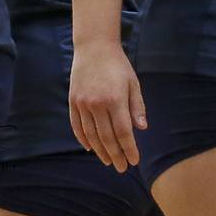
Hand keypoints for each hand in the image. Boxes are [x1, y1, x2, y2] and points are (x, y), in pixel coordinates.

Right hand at [69, 39, 145, 172]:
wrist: (94, 48)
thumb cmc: (118, 66)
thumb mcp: (133, 83)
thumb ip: (137, 106)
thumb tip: (142, 128)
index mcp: (115, 99)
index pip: (123, 131)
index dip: (129, 148)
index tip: (134, 161)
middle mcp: (97, 104)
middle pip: (107, 137)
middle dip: (116, 155)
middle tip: (122, 167)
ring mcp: (83, 104)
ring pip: (91, 135)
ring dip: (100, 151)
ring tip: (109, 161)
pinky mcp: (73, 102)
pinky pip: (77, 126)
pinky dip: (84, 139)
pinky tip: (91, 148)